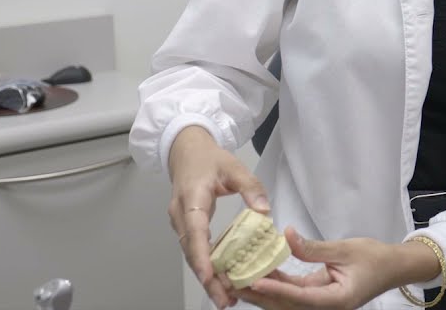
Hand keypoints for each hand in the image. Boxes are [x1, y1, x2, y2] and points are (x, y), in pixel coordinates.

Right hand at [167, 125, 270, 309]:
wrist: (186, 151)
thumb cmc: (209, 158)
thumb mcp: (234, 166)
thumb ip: (250, 187)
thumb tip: (264, 212)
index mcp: (191, 198)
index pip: (195, 231)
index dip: (202, 256)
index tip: (209, 276)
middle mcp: (181, 215)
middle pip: (192, 252)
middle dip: (206, 277)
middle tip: (223, 299)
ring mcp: (181, 222)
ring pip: (192, 254)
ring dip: (206, 276)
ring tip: (225, 297)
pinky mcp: (186, 227)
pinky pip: (195, 249)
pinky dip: (206, 265)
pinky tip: (220, 279)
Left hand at [233, 227, 442, 309]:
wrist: (394, 268)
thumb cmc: (376, 259)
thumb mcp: (345, 249)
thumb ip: (313, 247)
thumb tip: (286, 236)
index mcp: (337, 301)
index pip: (300, 297)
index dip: (276, 290)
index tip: (255, 281)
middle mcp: (325, 308)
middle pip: (286, 305)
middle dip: (259, 293)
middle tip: (233, 280)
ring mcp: (320, 304)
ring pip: (285, 302)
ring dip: (261, 291)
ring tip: (236, 279)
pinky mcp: (316, 296)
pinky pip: (291, 293)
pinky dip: (274, 284)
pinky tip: (257, 274)